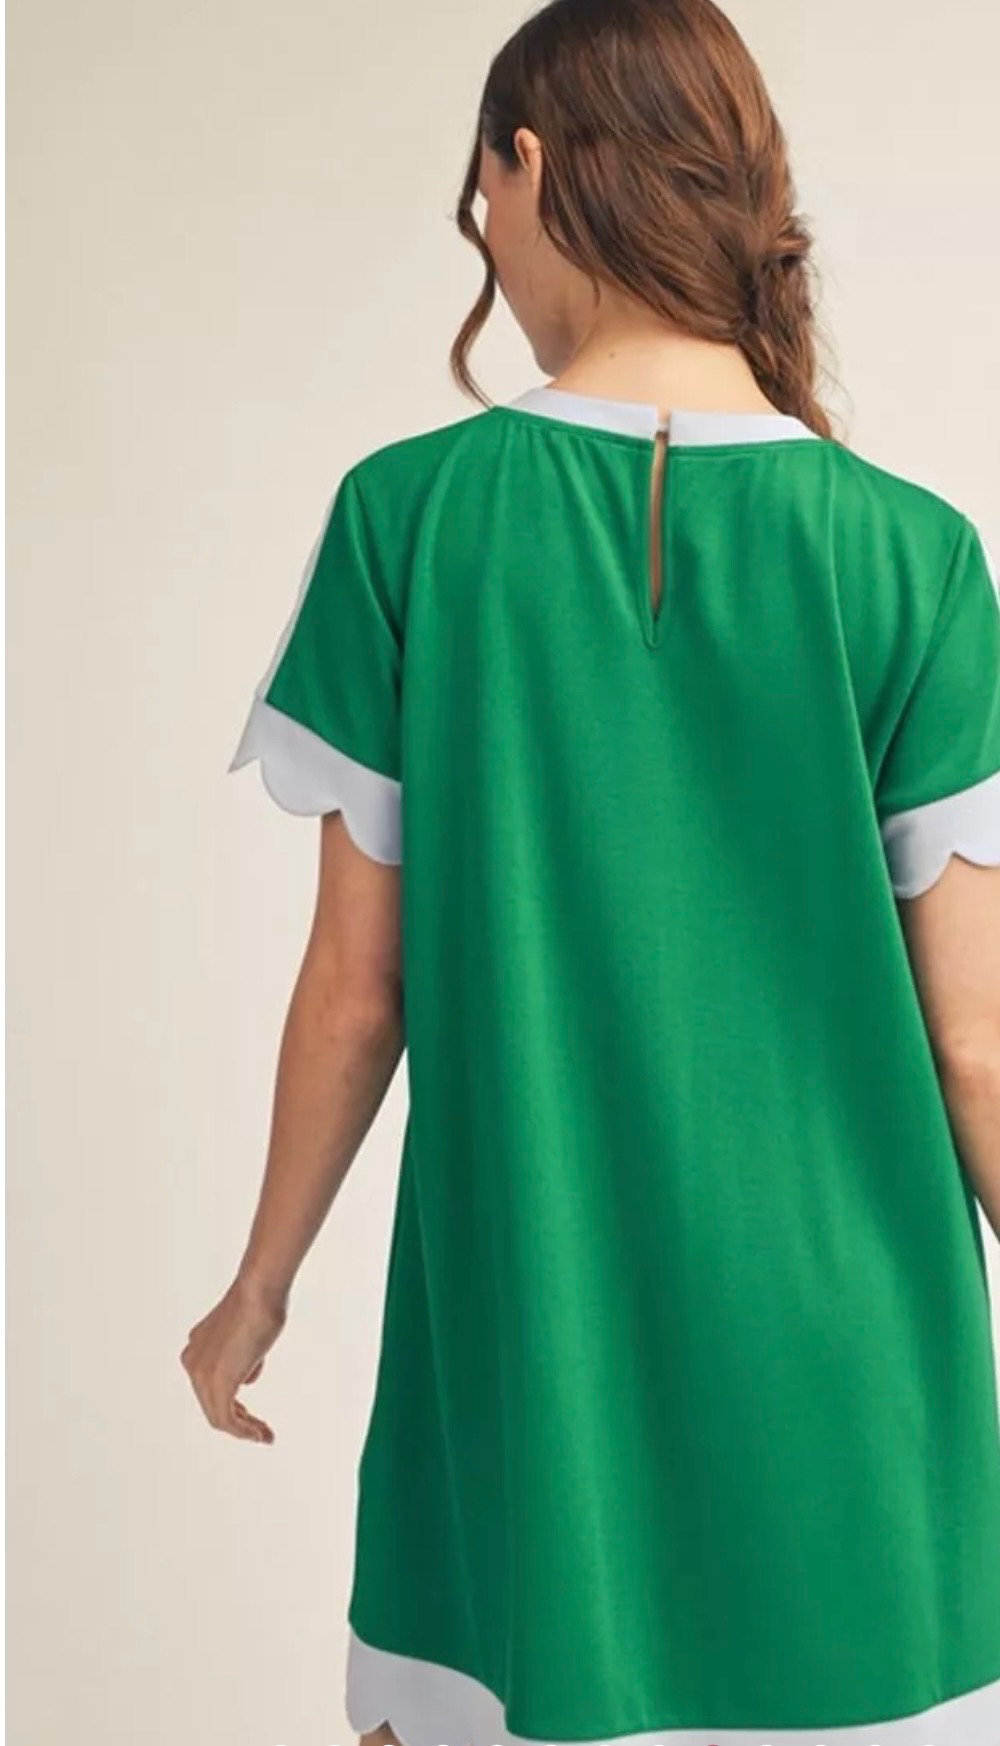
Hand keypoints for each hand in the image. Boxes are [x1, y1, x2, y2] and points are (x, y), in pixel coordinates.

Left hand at [180, 1275, 285, 1442]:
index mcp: (196, 1347)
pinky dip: (244, 1431)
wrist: (258, 1291)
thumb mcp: (250, 1334)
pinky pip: (227, 1420)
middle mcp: (192, 1361)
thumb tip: (248, 1374)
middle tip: (260, 1431)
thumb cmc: (261, 1303)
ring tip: (265, 1436)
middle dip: (238, 1420)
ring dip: (244, 1430)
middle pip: (212, 1404)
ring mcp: (201, 1374)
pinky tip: (261, 1435)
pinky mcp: (216, 1385)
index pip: (210, 1385)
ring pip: (218, 1416)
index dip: (231, 1403)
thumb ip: (244, 1355)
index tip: (251, 1415)